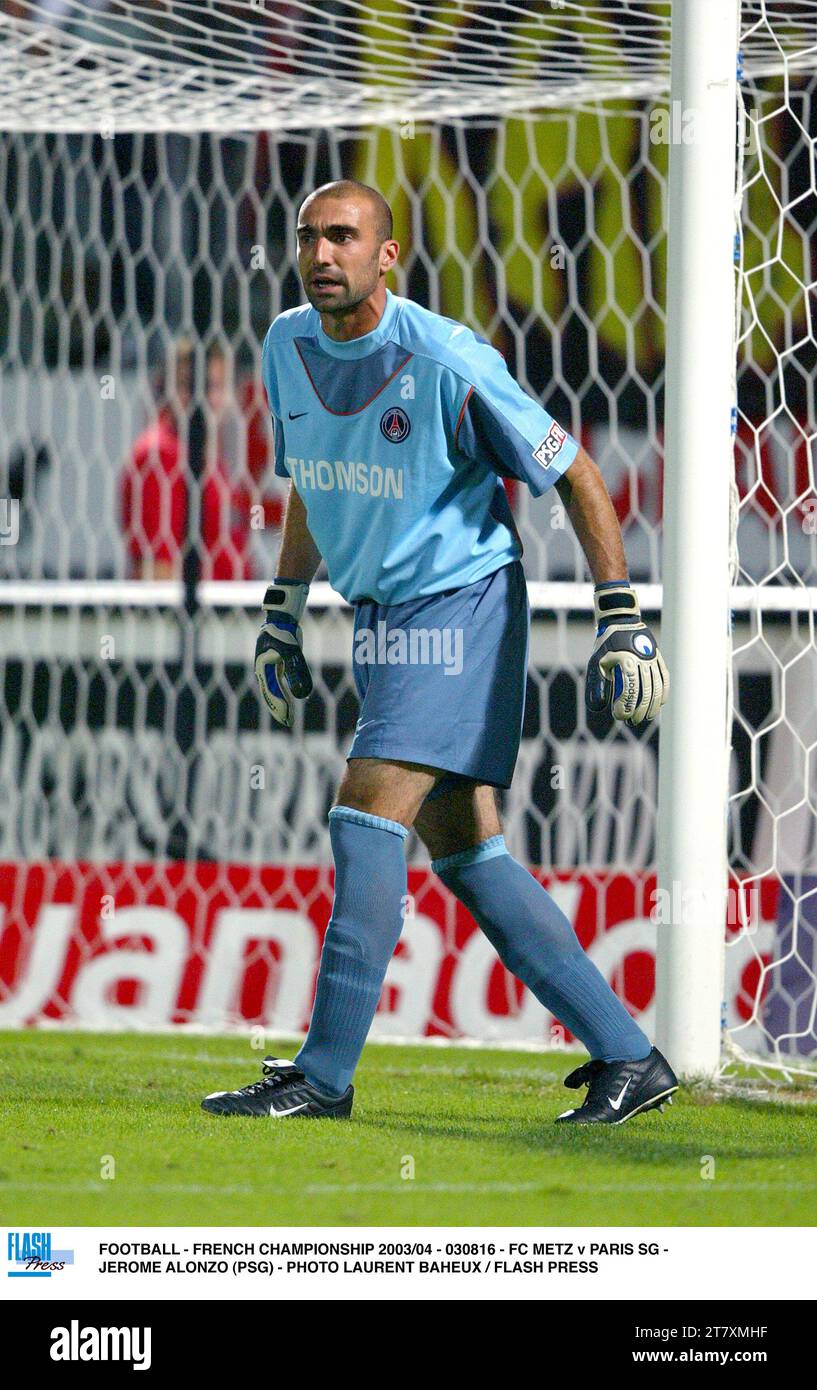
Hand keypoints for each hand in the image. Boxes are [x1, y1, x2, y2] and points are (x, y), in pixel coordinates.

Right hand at [254, 579, 312, 726]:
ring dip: (280, 702)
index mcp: (263, 668)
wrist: (281, 617)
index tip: (287, 717)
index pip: (271, 692)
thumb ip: (296, 671)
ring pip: (274, 689)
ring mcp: (269, 667)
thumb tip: (303, 694)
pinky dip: (285, 691)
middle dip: (278, 708)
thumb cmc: (283, 632)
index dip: (279, 705)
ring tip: (287, 716)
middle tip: (287, 722)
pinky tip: (294, 698)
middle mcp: (264, 670)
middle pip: (270, 694)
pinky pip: (279, 682)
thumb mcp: (290, 651)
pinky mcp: (277, 664)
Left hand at [585, 582, 668, 724]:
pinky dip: (662, 693)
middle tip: (631, 722)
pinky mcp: (658, 659)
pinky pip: (664, 679)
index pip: (629, 689)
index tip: (619, 716)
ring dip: (652, 706)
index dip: (626, 705)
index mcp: (625, 660)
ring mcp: (653, 659)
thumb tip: (599, 708)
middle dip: (639, 710)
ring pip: (657, 688)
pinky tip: (658, 705)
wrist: (621, 623)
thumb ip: (596, 686)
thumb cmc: (605, 646)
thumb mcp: (596, 664)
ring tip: (645, 718)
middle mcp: (642, 660)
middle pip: (645, 692)